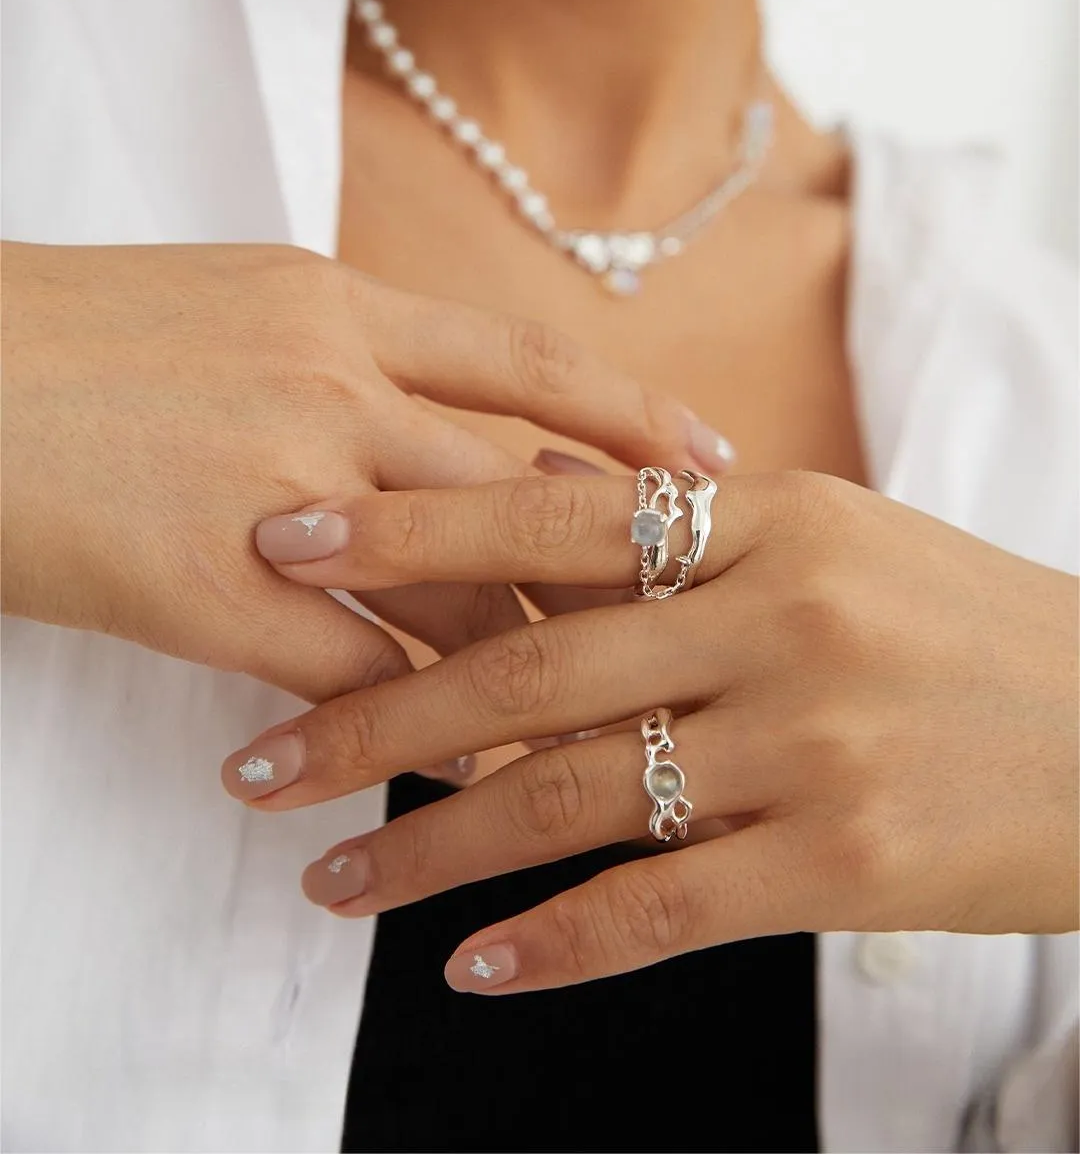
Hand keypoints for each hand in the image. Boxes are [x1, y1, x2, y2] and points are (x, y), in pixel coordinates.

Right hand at [0, 241, 716, 700]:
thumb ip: (332, 351)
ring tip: (603, 719)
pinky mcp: (207, 593)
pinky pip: (365, 677)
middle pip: (521, 491)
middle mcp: (328, 384)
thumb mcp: (221, 306)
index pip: (527, 362)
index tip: (716, 459)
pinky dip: (430, 731)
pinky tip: (468, 776)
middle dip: (615, 566)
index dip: (633, 416)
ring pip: (462, 588)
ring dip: (539, 660)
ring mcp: (276, 490)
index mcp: (335, 303)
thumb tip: (420, 411)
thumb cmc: (65, 338)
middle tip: (691, 623)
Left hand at [225, 470, 1077, 990]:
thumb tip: (530, 486)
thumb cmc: (956, 626)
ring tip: (330, 879)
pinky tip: (471, 966)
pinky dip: (557, 944)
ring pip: (575, 800)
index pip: (548, 513)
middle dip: (371, 719)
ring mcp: (814, 742)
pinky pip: (664, 909)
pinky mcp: (846, 863)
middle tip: (256, 762)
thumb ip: (679, 532)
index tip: (279, 548)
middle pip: (531, 669)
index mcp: (768, 516)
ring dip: (433, 847)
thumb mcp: (832, 537)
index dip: (402, 530)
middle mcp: (780, 617)